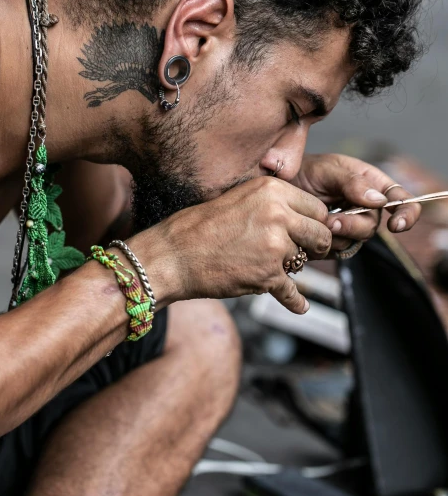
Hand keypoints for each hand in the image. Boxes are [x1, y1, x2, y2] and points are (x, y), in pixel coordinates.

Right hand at [135, 177, 330, 313]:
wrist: (173, 255)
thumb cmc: (199, 227)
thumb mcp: (240, 198)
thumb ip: (272, 204)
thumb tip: (301, 218)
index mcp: (271, 190)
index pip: (317, 208)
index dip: (315, 223)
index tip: (309, 232)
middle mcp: (278, 214)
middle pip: (321, 234)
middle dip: (315, 246)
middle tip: (305, 252)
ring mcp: (275, 246)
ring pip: (305, 261)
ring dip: (295, 268)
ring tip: (276, 268)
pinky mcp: (268, 275)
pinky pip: (293, 292)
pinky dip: (296, 302)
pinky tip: (300, 305)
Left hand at [292, 154, 421, 253]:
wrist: (279, 186)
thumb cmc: (305, 170)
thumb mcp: (328, 169)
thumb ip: (352, 182)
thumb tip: (379, 200)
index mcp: (372, 184)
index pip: (400, 200)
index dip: (406, 214)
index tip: (395, 225)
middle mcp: (365, 207)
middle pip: (371, 226)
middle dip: (353, 226)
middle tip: (331, 221)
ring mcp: (350, 226)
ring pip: (354, 241)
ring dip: (336, 235)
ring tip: (317, 222)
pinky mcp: (333, 240)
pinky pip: (336, 250)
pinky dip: (324, 243)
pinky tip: (311, 231)